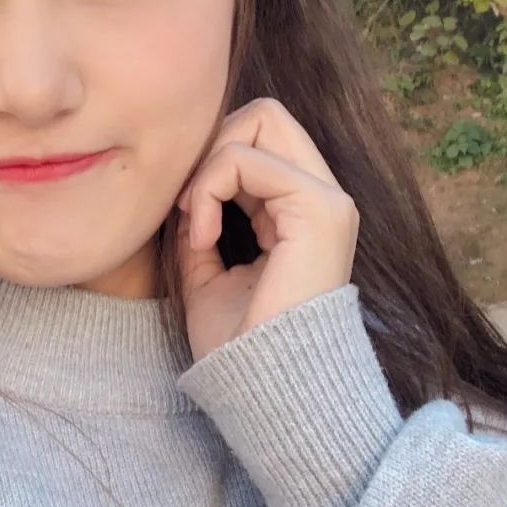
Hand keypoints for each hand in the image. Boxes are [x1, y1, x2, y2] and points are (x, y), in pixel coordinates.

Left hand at [175, 97, 359, 361]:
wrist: (267, 392)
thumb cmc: (239, 342)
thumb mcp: (207, 272)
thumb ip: (200, 223)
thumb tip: (179, 187)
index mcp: (301, 211)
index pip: (257, 138)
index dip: (211, 160)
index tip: (187, 215)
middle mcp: (323, 197)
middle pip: (263, 114)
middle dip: (212, 147)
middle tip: (190, 205)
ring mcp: (327, 200)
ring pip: (258, 120)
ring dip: (208, 167)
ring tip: (195, 223)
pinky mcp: (318, 210)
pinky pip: (245, 159)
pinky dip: (208, 188)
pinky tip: (202, 237)